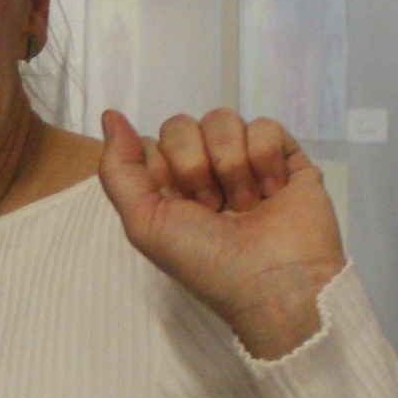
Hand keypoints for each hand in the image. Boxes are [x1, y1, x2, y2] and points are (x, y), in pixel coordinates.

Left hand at [98, 108, 345, 358]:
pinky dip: (266, 159)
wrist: (274, 282)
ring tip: (246, 204)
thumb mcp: (145, 223)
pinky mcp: (287, 158)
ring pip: (222, 119)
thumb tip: (109, 115)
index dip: (160, 165)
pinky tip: (273, 192)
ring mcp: (247, 161)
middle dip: (194, 166)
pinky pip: (265, 125)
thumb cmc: (205, 261)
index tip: (175, 199)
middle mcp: (207, 170)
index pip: (153, 141)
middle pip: (182, 124)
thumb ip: (118, 169)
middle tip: (212, 206)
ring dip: (231, 165)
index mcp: (171, 187)